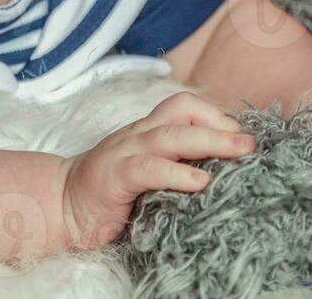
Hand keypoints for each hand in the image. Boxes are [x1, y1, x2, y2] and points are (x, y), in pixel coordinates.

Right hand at [54, 91, 255, 250]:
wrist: (59, 205)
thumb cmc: (109, 195)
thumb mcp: (145, 173)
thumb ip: (173, 166)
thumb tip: (223, 173)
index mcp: (146, 132)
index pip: (184, 107)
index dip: (216, 115)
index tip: (243, 136)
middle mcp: (137, 135)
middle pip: (182, 112)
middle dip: (222, 124)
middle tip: (252, 142)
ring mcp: (123, 153)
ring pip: (170, 135)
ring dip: (210, 140)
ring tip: (239, 152)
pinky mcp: (114, 177)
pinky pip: (149, 167)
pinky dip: (177, 173)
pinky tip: (199, 183)